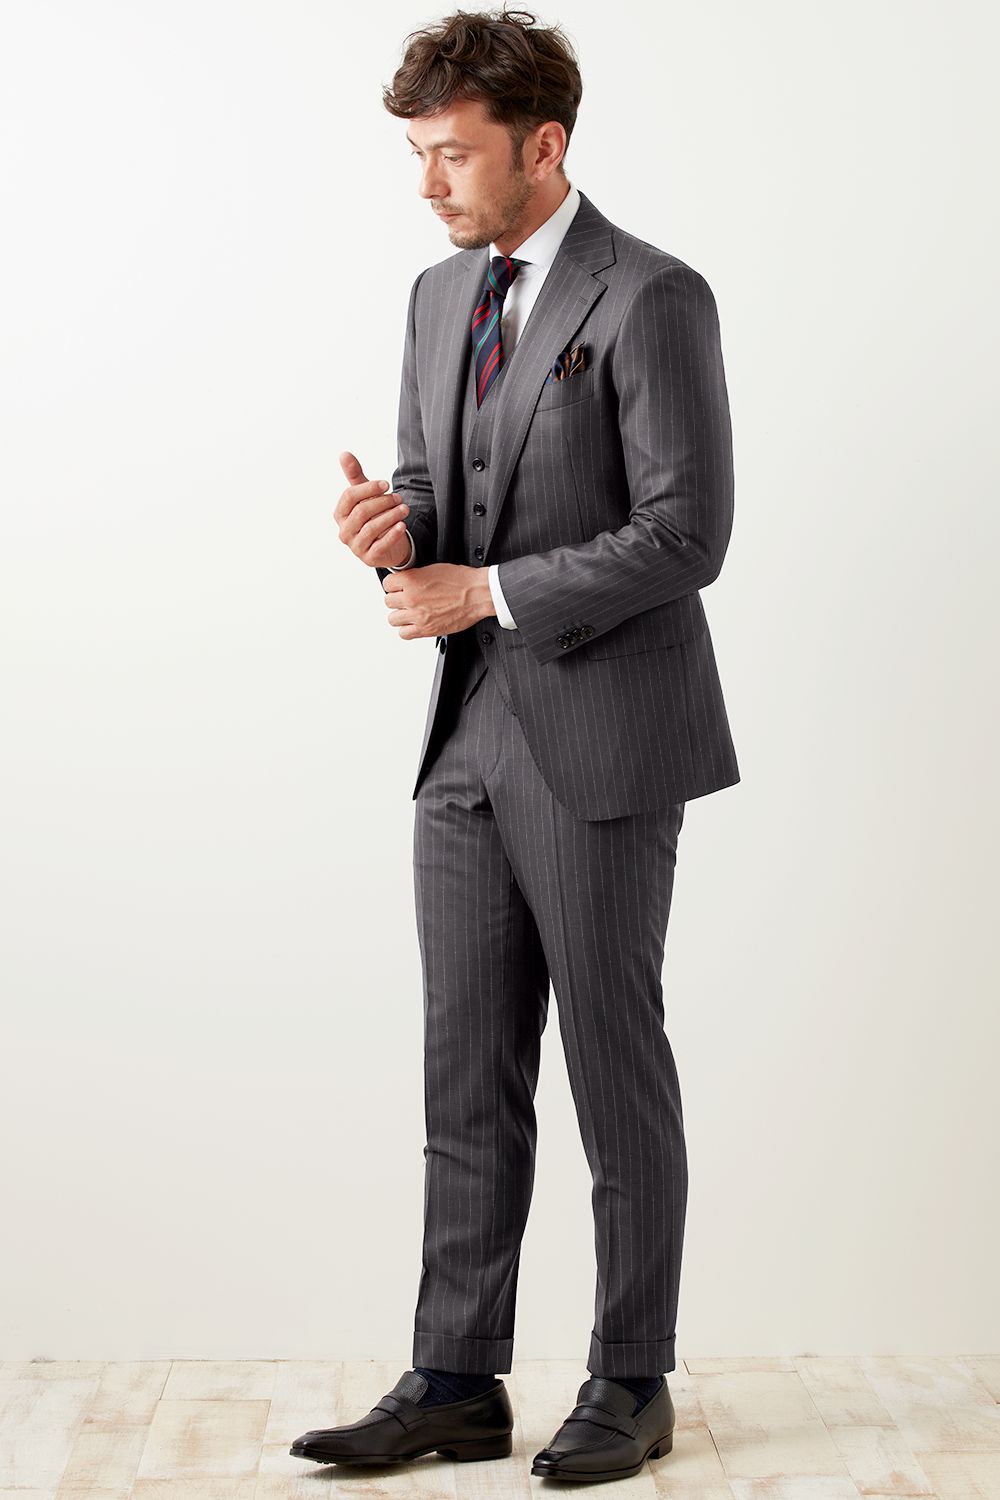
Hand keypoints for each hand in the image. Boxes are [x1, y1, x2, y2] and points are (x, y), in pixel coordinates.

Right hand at [334, 451, 411, 568]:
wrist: (387, 544)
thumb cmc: (373, 516)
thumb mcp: (365, 495)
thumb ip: (355, 476)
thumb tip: (344, 454)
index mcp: (340, 514)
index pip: (349, 497)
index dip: (368, 488)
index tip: (386, 484)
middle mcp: (344, 531)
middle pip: (361, 512)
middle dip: (382, 502)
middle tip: (399, 498)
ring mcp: (355, 547)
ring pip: (371, 528)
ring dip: (390, 516)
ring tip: (405, 509)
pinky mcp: (369, 558)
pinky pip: (380, 546)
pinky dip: (392, 535)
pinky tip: (403, 525)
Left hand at [383, 563, 493, 640]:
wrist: (477, 594)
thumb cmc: (461, 581)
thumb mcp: (433, 569)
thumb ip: (415, 577)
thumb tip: (406, 582)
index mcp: (411, 580)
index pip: (387, 584)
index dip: (394, 585)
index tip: (399, 587)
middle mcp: (411, 598)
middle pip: (388, 602)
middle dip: (397, 600)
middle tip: (407, 600)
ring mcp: (417, 615)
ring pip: (392, 619)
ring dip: (400, 616)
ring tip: (410, 613)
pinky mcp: (426, 629)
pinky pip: (403, 634)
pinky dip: (407, 630)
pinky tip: (415, 624)